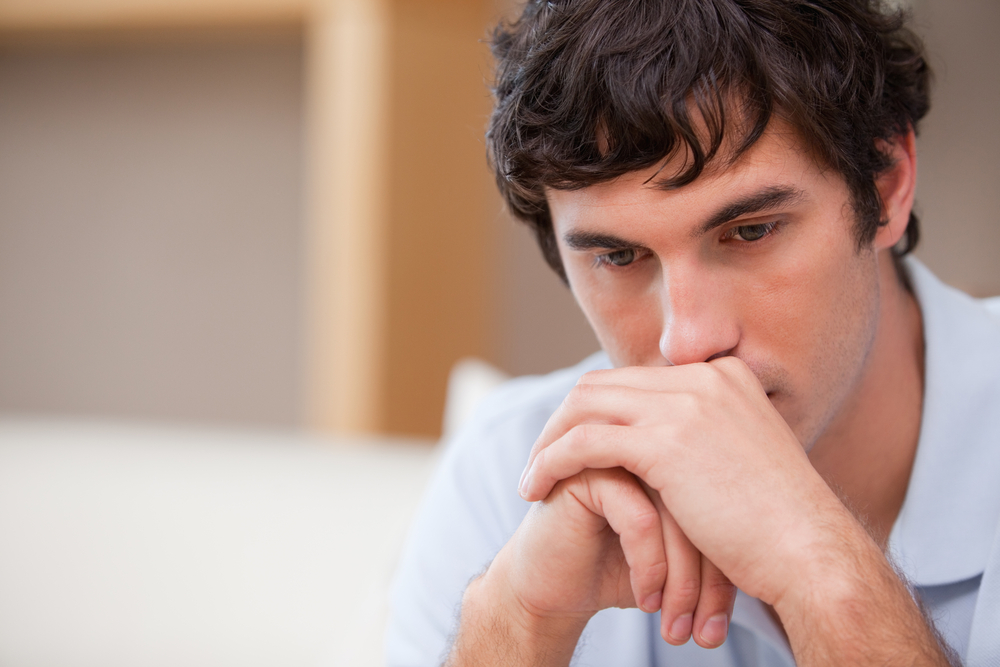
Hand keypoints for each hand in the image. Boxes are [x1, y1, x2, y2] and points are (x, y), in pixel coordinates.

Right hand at [449, 466, 734, 665]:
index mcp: (681, 450)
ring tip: (679, 627)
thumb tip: (786, 563)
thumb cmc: (624, 568)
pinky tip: (644, 599)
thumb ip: (721, 530)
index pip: (726, 500)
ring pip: (676, 510)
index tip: (726, 621)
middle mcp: (652, 441)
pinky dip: (648, 566)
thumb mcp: (684, 550)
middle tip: (709, 631)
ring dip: (680, 580)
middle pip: (705, 503)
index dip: (729, 564)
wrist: (559, 584)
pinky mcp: (585, 469)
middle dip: (710, 577)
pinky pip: (638, 517)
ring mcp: (617, 447)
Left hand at [518, 357, 852, 611]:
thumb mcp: (744, 461)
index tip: (573, 445)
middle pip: (602, 385)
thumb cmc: (782, 525)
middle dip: (563, 421)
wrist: (813, 554)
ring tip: (532, 479)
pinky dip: (552, 461)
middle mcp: (703, 378)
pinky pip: (583, 442)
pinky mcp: (666, 442)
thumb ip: (707, 440)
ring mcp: (686, 405)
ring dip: (549, 441)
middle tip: (541, 459)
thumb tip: (668, 452)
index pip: (635, 380)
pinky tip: (536, 489)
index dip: (596, 411)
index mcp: (723, 376)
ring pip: (585, 407)